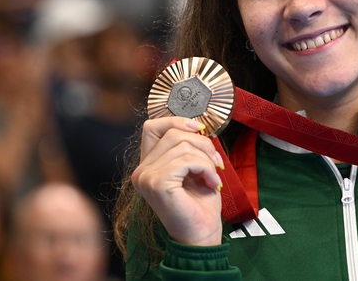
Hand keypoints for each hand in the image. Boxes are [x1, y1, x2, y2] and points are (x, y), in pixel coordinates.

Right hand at [131, 117, 223, 245]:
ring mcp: (146, 177)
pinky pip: (187, 160)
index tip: (199, 130)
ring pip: (183, 145)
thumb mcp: (193, 168)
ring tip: (213, 177)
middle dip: (202, 143)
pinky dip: (206, 168)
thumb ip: (187, 147)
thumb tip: (197, 125)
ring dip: (206, 159)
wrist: (201, 235)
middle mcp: (141, 171)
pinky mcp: (157, 183)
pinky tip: (211, 183)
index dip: (176, 121)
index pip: (152, 127)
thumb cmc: (199, 205)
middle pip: (173, 133)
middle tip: (216, 162)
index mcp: (147, 166)